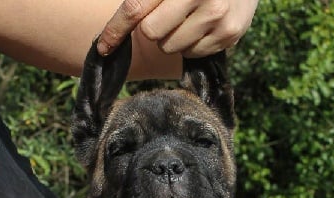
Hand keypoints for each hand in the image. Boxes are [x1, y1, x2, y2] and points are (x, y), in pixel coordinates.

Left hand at [97, 0, 258, 56]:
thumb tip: (116, 27)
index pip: (136, 8)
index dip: (116, 30)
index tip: (104, 48)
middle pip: (152, 33)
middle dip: (154, 26)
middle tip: (168, 12)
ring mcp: (218, 17)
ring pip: (171, 47)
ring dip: (173, 36)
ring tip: (189, 16)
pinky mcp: (230, 34)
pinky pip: (192, 54)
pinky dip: (192, 43)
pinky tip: (203, 24)